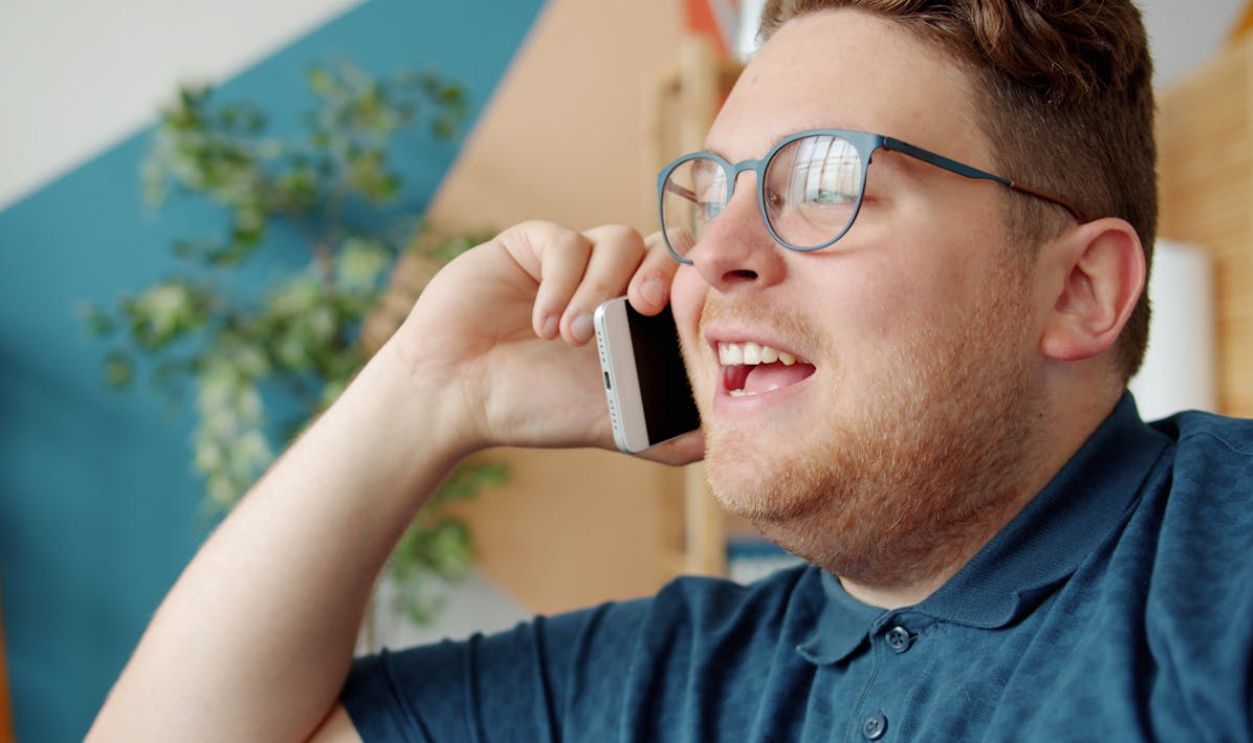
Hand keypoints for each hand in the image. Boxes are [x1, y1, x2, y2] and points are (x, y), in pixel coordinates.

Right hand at [392, 221, 703, 464]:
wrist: (456, 396)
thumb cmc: (534, 407)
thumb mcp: (614, 424)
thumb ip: (667, 433)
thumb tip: (720, 441)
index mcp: (642, 317)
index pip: (691, 279)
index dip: (698, 287)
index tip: (687, 318)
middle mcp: (614, 281)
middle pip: (665, 244)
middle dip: (662, 273)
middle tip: (645, 308)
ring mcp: (574, 259)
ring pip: (618, 239)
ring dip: (601, 288)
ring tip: (573, 338)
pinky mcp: (533, 245)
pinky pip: (566, 241)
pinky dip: (560, 283)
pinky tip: (542, 324)